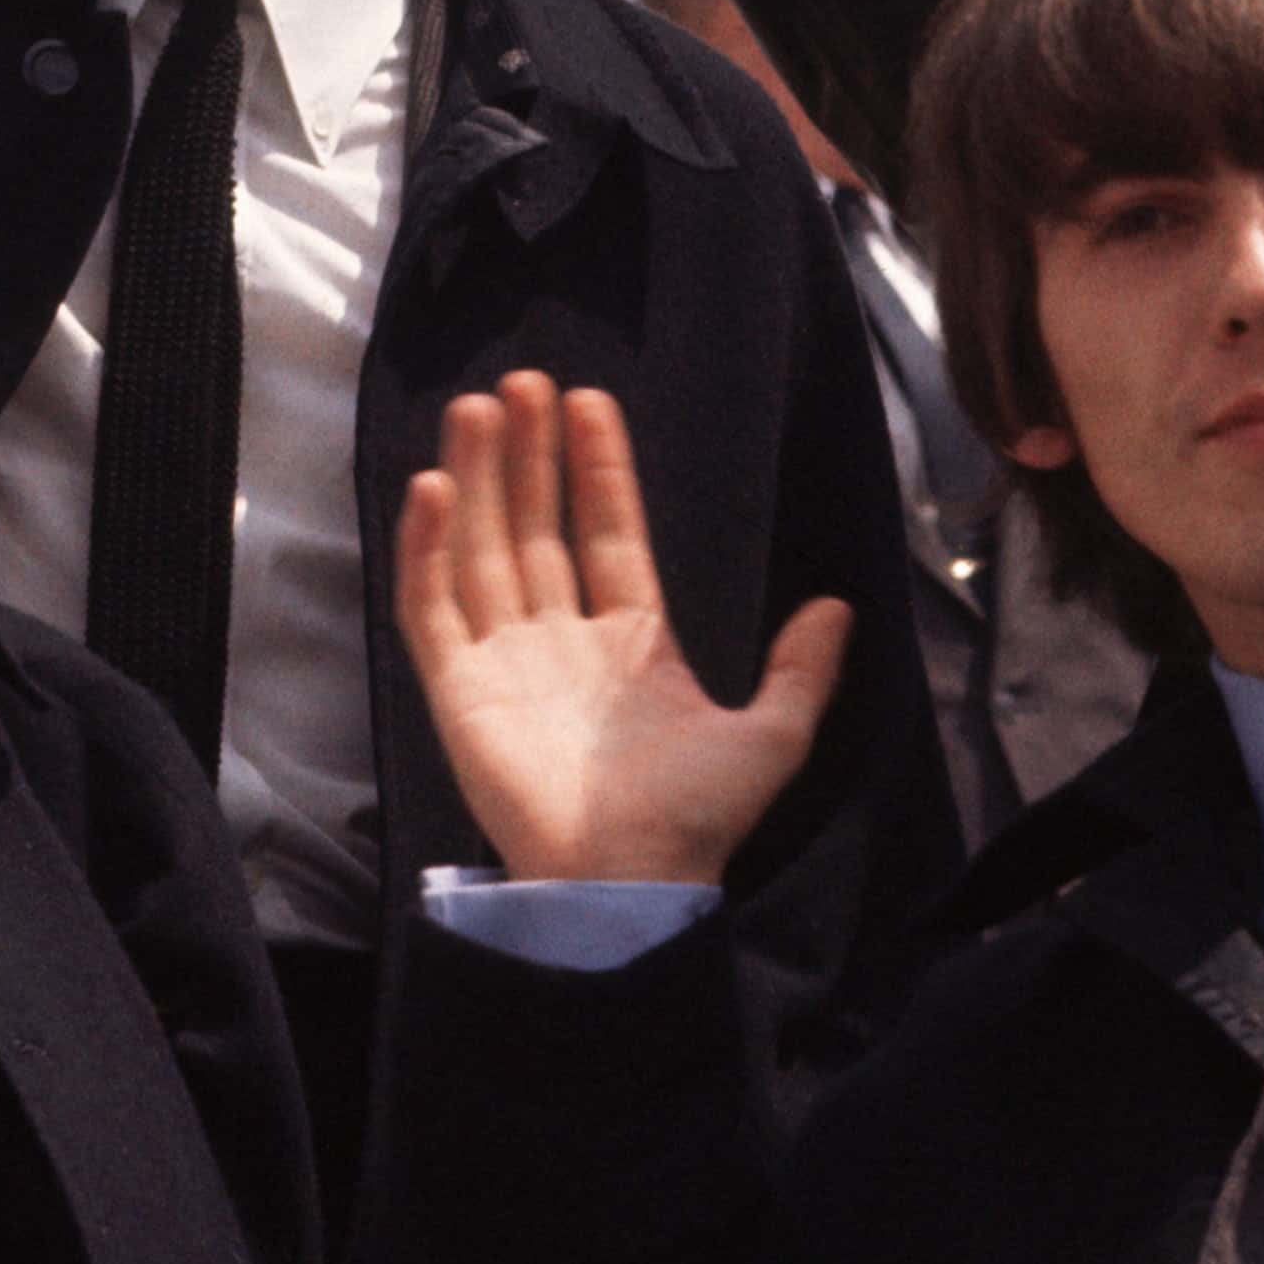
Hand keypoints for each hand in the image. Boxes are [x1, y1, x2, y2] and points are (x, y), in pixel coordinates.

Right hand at [396, 373, 845, 885]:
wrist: (629, 881)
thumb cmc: (696, 819)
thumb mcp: (773, 737)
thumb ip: (803, 671)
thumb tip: (837, 606)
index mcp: (629, 642)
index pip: (606, 532)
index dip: (597, 467)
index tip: (587, 400)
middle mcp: (559, 639)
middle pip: (535, 525)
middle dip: (528, 453)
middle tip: (520, 382)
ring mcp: (504, 660)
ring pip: (481, 548)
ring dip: (476, 478)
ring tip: (477, 408)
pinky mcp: (456, 689)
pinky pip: (432, 605)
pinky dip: (426, 548)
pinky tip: (431, 488)